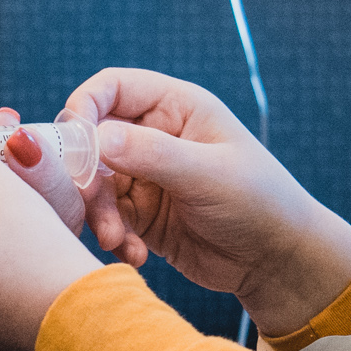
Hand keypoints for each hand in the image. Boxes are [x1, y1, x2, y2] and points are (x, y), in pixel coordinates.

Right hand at [60, 67, 350, 339]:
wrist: (277, 262)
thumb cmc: (259, 202)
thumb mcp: (208, 174)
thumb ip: (151, 154)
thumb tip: (95, 137)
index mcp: (176, 108)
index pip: (112, 88)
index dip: (84, 108)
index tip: (73, 142)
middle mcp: (154, 136)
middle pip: (92, 139)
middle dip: (86, 175)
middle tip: (90, 204)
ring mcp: (146, 176)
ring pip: (94, 184)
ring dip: (97, 214)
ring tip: (115, 240)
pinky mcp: (141, 214)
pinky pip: (107, 218)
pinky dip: (112, 236)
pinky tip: (134, 255)